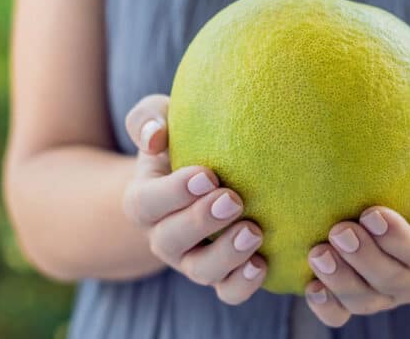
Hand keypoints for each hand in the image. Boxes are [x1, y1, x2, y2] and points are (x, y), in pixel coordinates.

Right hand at [122, 94, 266, 304]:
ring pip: (201, 272)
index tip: (207, 174)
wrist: (201, 177)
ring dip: (227, 256)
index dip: (174, 192)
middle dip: (201, 222)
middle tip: (233, 199)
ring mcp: (192, 260)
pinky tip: (265, 263)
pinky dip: (244, 284)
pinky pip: (228, 291)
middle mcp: (163, 236)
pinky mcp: (221, 274)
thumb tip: (154, 136)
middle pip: (171, 241)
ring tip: (254, 232)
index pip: (148, 201)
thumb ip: (149, 119)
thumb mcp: (160, 120)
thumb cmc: (179, 142)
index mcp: (144, 200)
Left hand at [304, 135, 409, 326]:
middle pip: (393, 281)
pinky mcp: (359, 297)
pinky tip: (311, 286)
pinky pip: (342, 314)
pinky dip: (326, 306)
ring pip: (367, 302)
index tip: (372, 214)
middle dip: (364, 259)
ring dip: (341, 282)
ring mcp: (388, 293)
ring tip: (318, 253)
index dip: (399, 239)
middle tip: (339, 230)